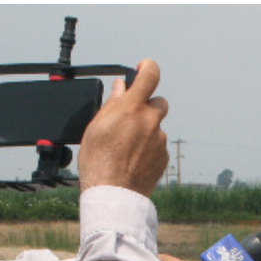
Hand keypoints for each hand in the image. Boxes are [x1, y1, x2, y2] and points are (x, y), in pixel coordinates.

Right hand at [74, 59, 170, 195]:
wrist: (114, 193)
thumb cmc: (99, 160)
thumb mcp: (96, 125)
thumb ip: (112, 103)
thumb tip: (121, 88)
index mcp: (132, 108)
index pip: (150, 75)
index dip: (147, 67)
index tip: (142, 68)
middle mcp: (150, 121)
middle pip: (158, 101)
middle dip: (146, 105)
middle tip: (130, 116)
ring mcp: (160, 140)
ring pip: (156, 126)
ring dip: (146, 129)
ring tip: (126, 145)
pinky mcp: (164, 156)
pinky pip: (158, 144)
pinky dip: (149, 146)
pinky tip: (133, 157)